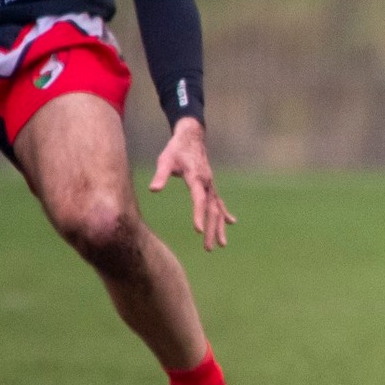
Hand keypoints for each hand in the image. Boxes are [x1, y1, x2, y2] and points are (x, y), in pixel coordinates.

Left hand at [149, 117, 235, 250]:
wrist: (192, 136)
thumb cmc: (176, 149)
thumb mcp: (165, 160)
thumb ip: (161, 175)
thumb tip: (153, 190)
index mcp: (197, 178)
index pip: (199, 200)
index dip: (199, 215)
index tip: (199, 231)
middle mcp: (208, 183)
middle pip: (212, 210)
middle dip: (212, 229)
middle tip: (209, 248)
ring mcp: (211, 185)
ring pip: (218, 209)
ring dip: (219, 227)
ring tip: (221, 244)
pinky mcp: (210, 186)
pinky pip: (219, 202)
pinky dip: (225, 214)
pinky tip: (231, 223)